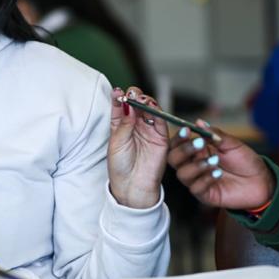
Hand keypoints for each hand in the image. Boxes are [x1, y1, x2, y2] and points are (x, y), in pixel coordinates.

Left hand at [108, 86, 168, 207]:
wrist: (132, 186)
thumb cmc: (120, 167)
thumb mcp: (116, 142)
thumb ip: (123, 123)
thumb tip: (128, 103)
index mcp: (121, 125)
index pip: (121, 106)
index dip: (119, 97)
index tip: (117, 92)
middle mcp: (136, 125)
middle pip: (137, 104)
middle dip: (135, 96)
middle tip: (132, 94)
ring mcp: (149, 130)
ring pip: (150, 109)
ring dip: (146, 101)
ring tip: (141, 99)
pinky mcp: (162, 137)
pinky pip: (162, 121)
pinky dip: (157, 112)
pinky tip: (151, 107)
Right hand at [167, 125, 273, 209]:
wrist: (260, 181)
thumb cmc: (245, 161)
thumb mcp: (232, 144)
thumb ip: (215, 134)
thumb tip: (199, 122)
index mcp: (198, 151)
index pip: (178, 144)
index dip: (179, 138)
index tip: (187, 130)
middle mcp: (194, 165)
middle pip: (174, 159)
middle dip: (184, 150)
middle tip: (200, 144)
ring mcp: (198, 180)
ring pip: (183, 174)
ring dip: (197, 165)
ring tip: (215, 161)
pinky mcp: (205, 195)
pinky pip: (196, 188)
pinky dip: (205, 179)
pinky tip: (218, 174)